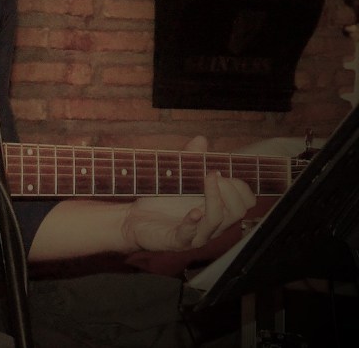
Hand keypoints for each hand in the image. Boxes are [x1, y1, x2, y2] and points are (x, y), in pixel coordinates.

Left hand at [122, 136, 256, 251]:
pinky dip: (193, 222)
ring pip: (217, 221)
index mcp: (218, 210)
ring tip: (207, 180)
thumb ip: (191, 159)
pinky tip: (194, 211)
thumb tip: (201, 139)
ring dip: (215, 199)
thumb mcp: (178, 176)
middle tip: (213, 175)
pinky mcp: (177, 241)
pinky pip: (190, 236)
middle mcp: (212, 224)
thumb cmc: (162, 200)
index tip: (222, 172)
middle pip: (238, 212)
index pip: (245, 203)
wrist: (134, 219)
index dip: (240, 187)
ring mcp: (196, 234)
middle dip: (231, 190)